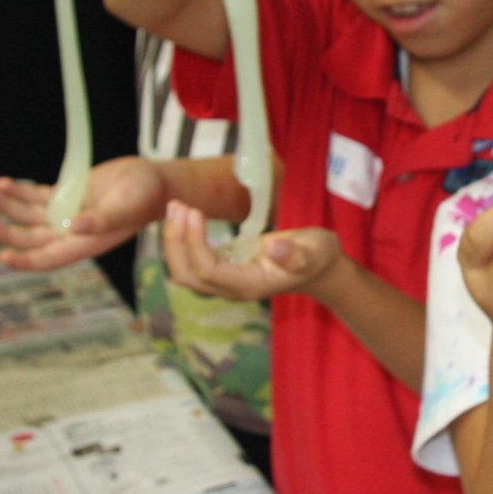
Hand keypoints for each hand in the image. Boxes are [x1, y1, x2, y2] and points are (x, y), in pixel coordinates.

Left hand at [0, 160, 163, 269]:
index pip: (48, 258)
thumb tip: (74, 226)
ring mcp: (65, 214)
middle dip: (4, 229)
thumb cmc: (144, 196)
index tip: (3, 255)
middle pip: (29, 237)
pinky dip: (18, 191)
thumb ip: (101, 219)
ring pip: (27, 215)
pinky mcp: (65, 196)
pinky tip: (3, 183)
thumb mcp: (125, 207)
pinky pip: (35, 196)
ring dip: (5, 204)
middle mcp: (70, 233)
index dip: (25, 260)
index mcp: (84, 244)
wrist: (153, 180)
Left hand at [159, 201, 335, 300]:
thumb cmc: (316, 256)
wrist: (318, 267)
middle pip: (187, 275)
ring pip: (184, 271)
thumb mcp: (315, 251)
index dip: (195, 243)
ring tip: (176, 206)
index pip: (208, 271)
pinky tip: (182, 215)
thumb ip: (296, 254)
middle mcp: (231, 288)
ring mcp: (224, 282)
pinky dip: (181, 240)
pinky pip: (190, 262)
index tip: (194, 211)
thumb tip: (275, 249)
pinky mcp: (220, 270)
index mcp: (250, 285)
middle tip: (177, 205)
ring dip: (174, 240)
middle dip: (176, 241)